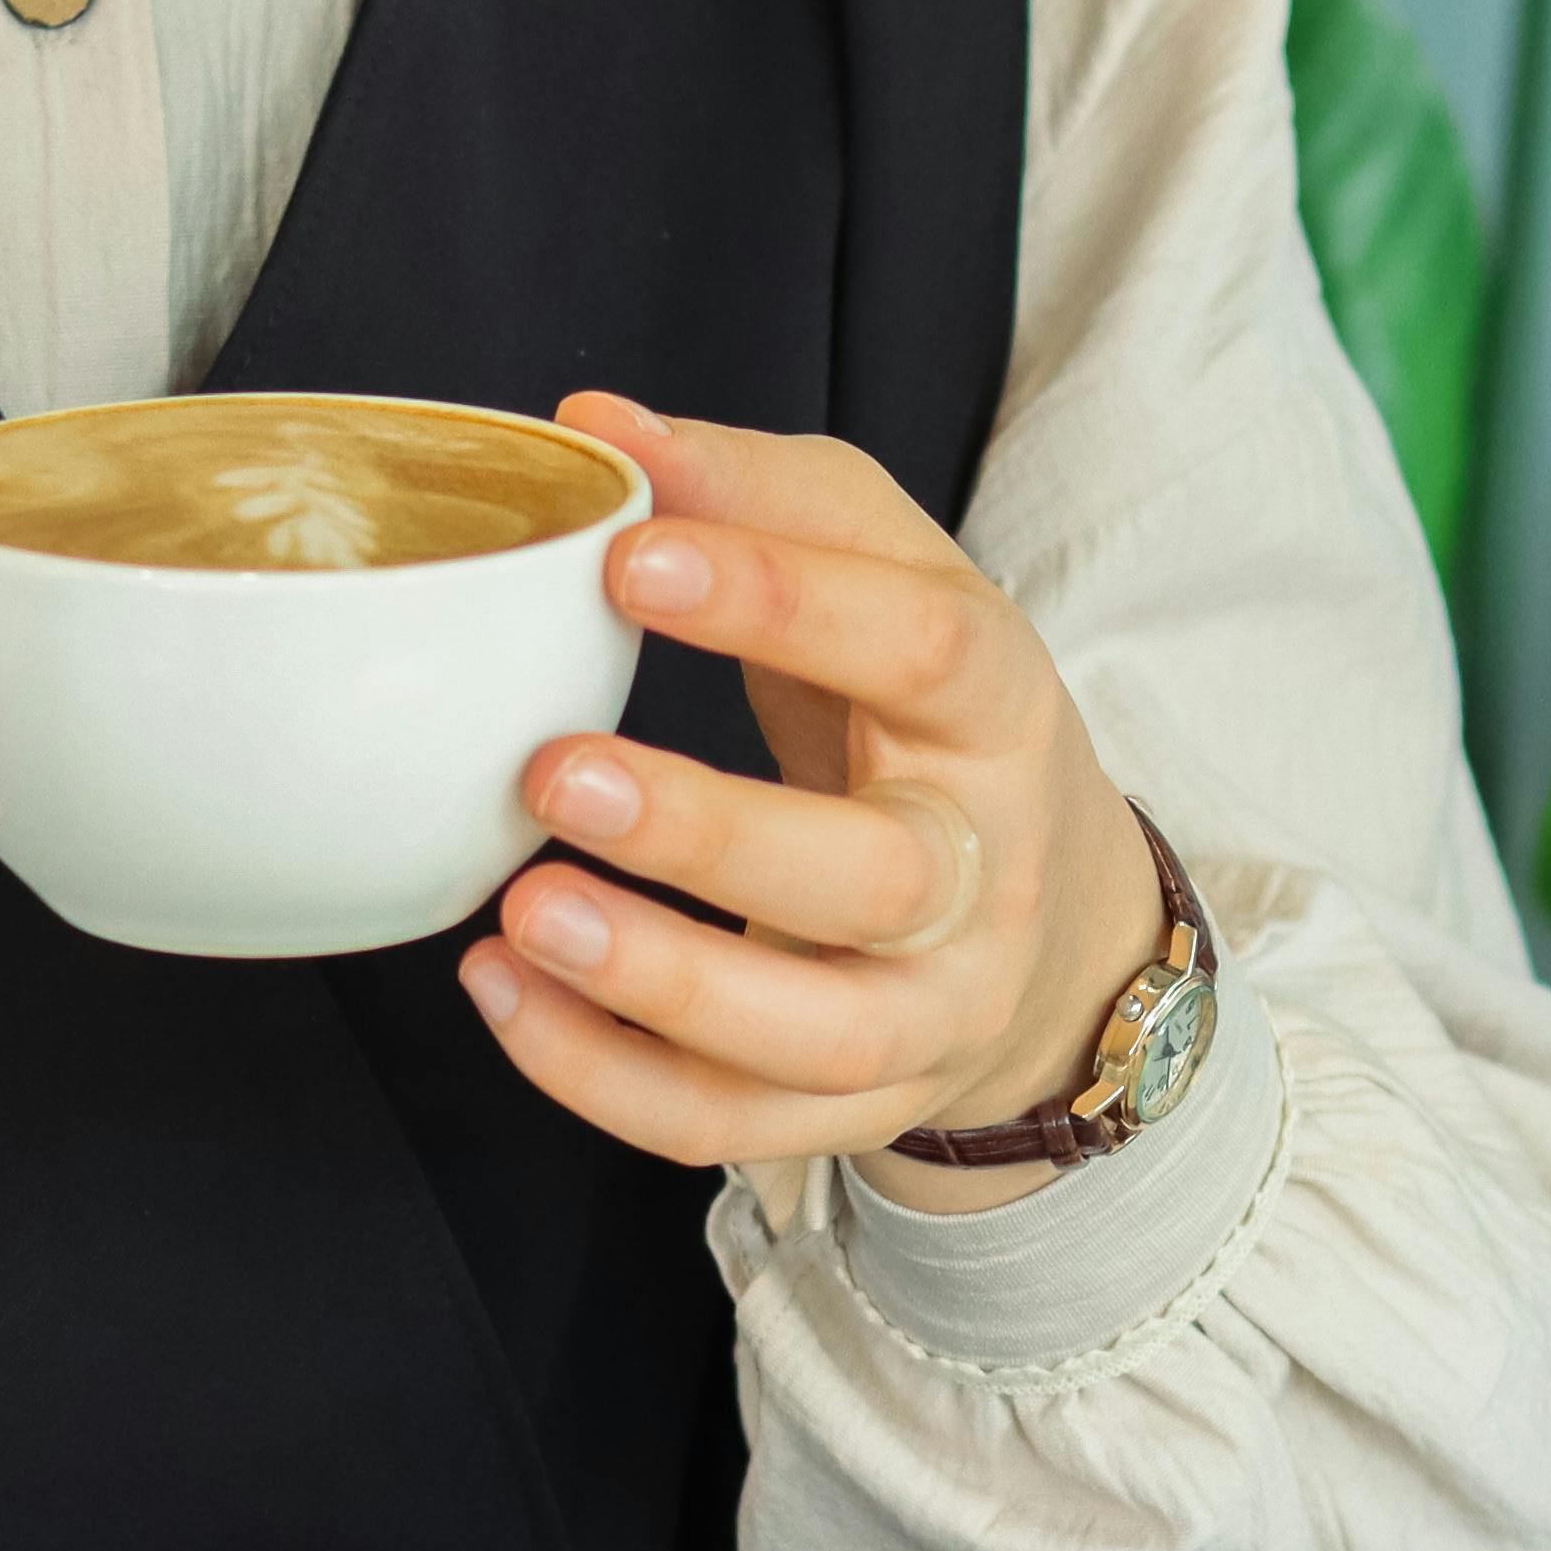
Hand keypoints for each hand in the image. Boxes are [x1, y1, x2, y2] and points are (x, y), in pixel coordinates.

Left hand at [459, 397, 1169, 1212]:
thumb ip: (760, 492)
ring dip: (657, 984)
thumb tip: (594, 425)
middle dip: (710, 834)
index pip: (921, 651)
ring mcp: (931, 1012)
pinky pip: (731, 1125)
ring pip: (813, 1033)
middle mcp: (985, 877)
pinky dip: (604, 1078)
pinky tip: (502, 991)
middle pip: (878, 874)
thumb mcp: (890, 575)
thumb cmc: (928, 719)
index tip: (625, 552)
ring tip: (518, 917)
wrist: (1048, 923)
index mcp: (1000, 715)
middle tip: (554, 773)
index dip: (780, 601)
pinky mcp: (860, 1110)